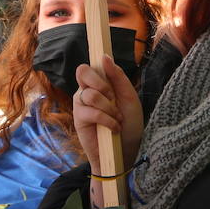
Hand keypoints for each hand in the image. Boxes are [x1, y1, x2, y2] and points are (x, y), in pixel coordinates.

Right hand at [73, 55, 143, 176]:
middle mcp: (87, 91)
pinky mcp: (79, 120)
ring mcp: (81, 105)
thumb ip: (118, 77)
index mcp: (99, 84)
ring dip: (109, 108)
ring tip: (118, 118)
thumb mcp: (129, 97)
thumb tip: (104, 57)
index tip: (110, 79)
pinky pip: (90, 112)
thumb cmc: (130, 124)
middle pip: (82, 72)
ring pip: (89, 94)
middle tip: (113, 98)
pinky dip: (106, 120)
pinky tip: (114, 128)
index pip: (88, 67)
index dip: (97, 68)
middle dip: (102, 84)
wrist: (127, 151)